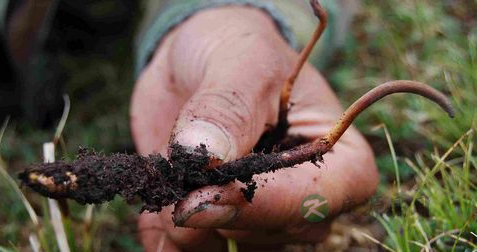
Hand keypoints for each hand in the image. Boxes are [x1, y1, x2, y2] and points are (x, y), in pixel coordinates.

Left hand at [131, 6, 377, 251]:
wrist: (199, 62)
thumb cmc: (237, 51)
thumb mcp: (241, 62)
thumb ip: (228, 110)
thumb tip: (205, 157)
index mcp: (334, 154)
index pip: (320, 198)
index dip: (269, 204)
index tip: (207, 190)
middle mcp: (304, 194)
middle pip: (276, 233)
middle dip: (221, 213)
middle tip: (175, 177)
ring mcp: (263, 214)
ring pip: (237, 249)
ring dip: (191, 232)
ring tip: (167, 184)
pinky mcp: (222, 222)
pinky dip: (170, 242)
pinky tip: (156, 213)